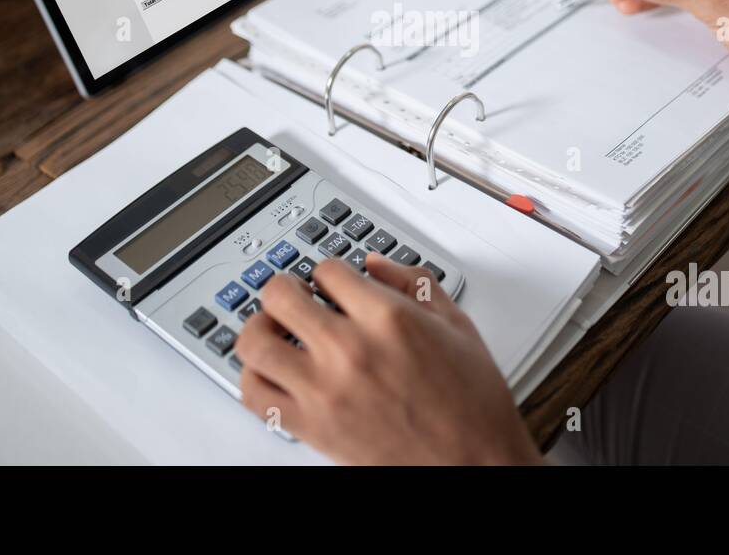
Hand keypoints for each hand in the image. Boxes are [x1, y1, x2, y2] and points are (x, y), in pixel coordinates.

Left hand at [235, 253, 541, 465]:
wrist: (475, 463)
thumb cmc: (471, 403)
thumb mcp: (456, 325)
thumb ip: (413, 283)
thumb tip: (374, 265)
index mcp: (388, 318)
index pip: (328, 270)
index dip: (329, 272)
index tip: (332, 283)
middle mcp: (350, 349)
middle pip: (280, 295)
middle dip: (286, 288)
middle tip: (293, 296)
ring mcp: (325, 390)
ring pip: (255, 341)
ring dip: (259, 326)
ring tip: (273, 328)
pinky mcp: (311, 427)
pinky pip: (255, 394)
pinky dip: (252, 376)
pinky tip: (270, 370)